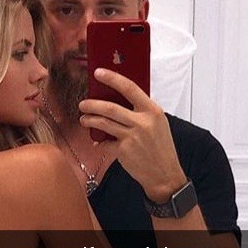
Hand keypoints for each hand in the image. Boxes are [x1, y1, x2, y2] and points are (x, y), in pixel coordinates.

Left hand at [79, 68, 186, 201]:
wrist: (165, 174)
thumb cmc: (161, 149)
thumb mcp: (158, 124)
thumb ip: (141, 112)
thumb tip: (120, 102)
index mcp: (152, 111)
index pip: (130, 88)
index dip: (112, 78)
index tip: (98, 73)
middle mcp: (143, 122)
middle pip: (110, 107)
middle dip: (92, 104)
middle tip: (83, 104)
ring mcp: (132, 136)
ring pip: (104, 123)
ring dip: (90, 120)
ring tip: (84, 119)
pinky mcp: (123, 150)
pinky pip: (106, 143)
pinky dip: (100, 143)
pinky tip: (98, 143)